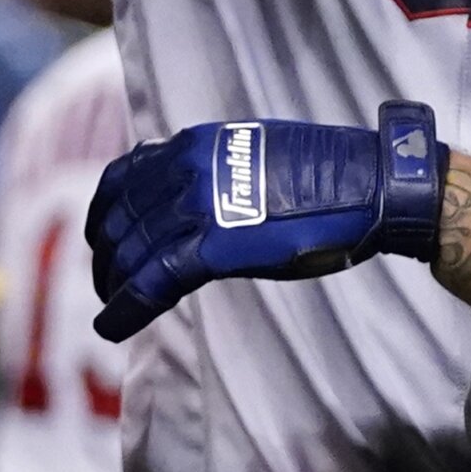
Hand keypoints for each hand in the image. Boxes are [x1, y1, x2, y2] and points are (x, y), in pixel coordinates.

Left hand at [86, 102, 443, 340]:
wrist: (368, 183)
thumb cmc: (326, 174)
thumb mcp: (254, 154)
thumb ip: (214, 170)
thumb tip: (193, 196)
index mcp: (195, 144)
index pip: (124, 175)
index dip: (105, 211)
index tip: (102, 237)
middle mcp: (187, 168)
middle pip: (122, 216)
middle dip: (107, 255)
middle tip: (105, 283)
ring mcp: (199, 205)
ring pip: (132, 250)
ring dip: (113, 284)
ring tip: (111, 309)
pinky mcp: (216, 245)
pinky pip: (153, 280)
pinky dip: (126, 307)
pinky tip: (112, 327)